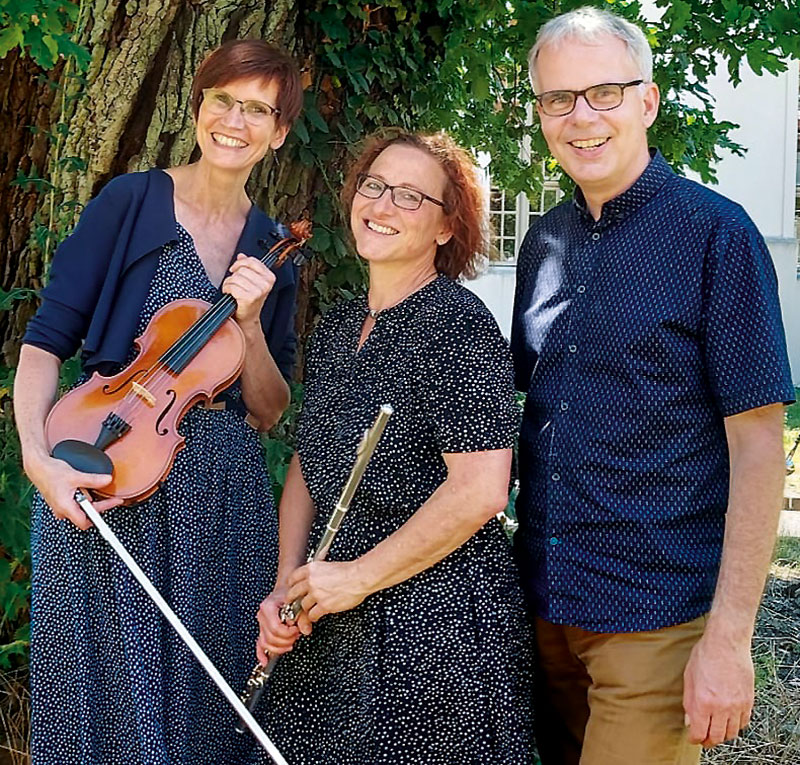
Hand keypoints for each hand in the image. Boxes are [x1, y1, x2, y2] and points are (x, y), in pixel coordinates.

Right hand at [24, 453, 121, 529]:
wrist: (38, 467)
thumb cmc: (51, 472)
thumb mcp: (76, 476)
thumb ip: (93, 480)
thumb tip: (108, 480)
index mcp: (65, 508)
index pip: (85, 522)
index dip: (101, 515)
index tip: (113, 505)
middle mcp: (62, 511)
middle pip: (86, 515)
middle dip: (98, 505)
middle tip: (109, 496)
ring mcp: (61, 507)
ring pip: (81, 508)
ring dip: (89, 499)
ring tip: (86, 486)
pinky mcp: (61, 502)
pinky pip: (76, 503)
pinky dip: (83, 497)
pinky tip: (82, 487)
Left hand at [221, 253, 275, 325]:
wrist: (247, 318)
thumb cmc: (249, 300)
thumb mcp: (252, 281)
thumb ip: (247, 267)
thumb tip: (241, 255)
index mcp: (269, 277)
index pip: (252, 261)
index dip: (240, 263)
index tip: (235, 269)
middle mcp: (266, 284)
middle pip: (242, 269)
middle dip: (234, 276)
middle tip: (235, 284)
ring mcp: (259, 291)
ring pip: (236, 277)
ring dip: (229, 283)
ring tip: (233, 290)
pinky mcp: (249, 297)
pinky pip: (232, 286)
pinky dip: (227, 289)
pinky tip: (231, 295)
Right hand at [255, 587, 300, 664]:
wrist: (286, 589)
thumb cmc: (291, 594)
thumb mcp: (299, 602)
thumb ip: (303, 616)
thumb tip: (305, 630)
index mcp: (268, 607)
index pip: (276, 628)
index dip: (288, 633)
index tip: (296, 629)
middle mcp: (262, 616)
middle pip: (271, 637)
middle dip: (286, 640)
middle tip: (296, 635)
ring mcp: (261, 624)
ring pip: (265, 643)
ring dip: (280, 647)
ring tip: (290, 642)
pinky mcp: (262, 630)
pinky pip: (259, 644)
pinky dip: (261, 654)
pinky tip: (265, 661)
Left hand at [286, 560, 369, 634]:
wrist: (359, 577)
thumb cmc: (349, 571)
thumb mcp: (328, 566)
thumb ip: (317, 573)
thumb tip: (313, 579)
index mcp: (311, 569)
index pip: (293, 578)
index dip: (291, 585)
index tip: (292, 589)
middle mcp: (311, 581)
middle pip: (294, 593)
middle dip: (292, 600)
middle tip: (292, 603)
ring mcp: (316, 594)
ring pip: (303, 605)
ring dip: (306, 609)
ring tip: (309, 611)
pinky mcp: (324, 605)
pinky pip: (312, 615)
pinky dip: (313, 617)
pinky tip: (316, 616)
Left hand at [683, 629, 754, 747]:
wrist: (726, 643)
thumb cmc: (705, 655)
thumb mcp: (689, 677)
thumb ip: (689, 702)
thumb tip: (689, 721)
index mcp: (704, 702)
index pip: (700, 732)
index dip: (695, 738)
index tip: (692, 737)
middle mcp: (722, 707)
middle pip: (717, 737)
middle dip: (708, 741)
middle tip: (704, 738)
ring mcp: (737, 705)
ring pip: (732, 733)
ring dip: (723, 735)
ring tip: (715, 730)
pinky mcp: (748, 701)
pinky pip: (743, 722)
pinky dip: (736, 726)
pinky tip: (729, 721)